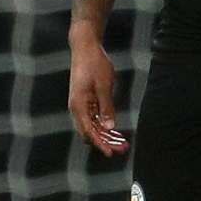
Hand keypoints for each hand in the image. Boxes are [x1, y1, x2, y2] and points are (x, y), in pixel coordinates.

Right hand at [67, 27, 126, 156]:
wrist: (85, 47)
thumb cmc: (94, 63)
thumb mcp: (104, 85)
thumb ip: (106, 107)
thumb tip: (109, 128)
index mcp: (79, 105)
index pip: (89, 132)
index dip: (100, 144)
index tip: (111, 153)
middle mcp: (77, 108)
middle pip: (90, 133)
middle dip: (106, 143)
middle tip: (123, 149)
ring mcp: (80, 105)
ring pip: (92, 127)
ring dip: (106, 136)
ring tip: (123, 143)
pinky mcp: (85, 101)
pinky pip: (94, 119)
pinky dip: (104, 126)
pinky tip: (116, 131)